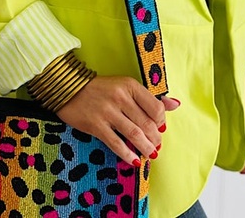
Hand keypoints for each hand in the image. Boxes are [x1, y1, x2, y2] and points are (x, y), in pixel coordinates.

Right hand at [55, 75, 180, 166]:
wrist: (69, 88)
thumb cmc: (100, 88)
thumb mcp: (125, 86)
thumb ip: (149, 97)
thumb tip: (176, 104)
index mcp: (129, 85)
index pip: (155, 107)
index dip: (161, 122)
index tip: (159, 127)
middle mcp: (120, 97)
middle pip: (147, 124)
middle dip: (155, 139)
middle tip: (156, 146)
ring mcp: (107, 111)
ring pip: (134, 135)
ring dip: (145, 148)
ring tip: (150, 154)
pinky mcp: (96, 125)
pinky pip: (116, 143)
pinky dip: (127, 154)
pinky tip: (134, 160)